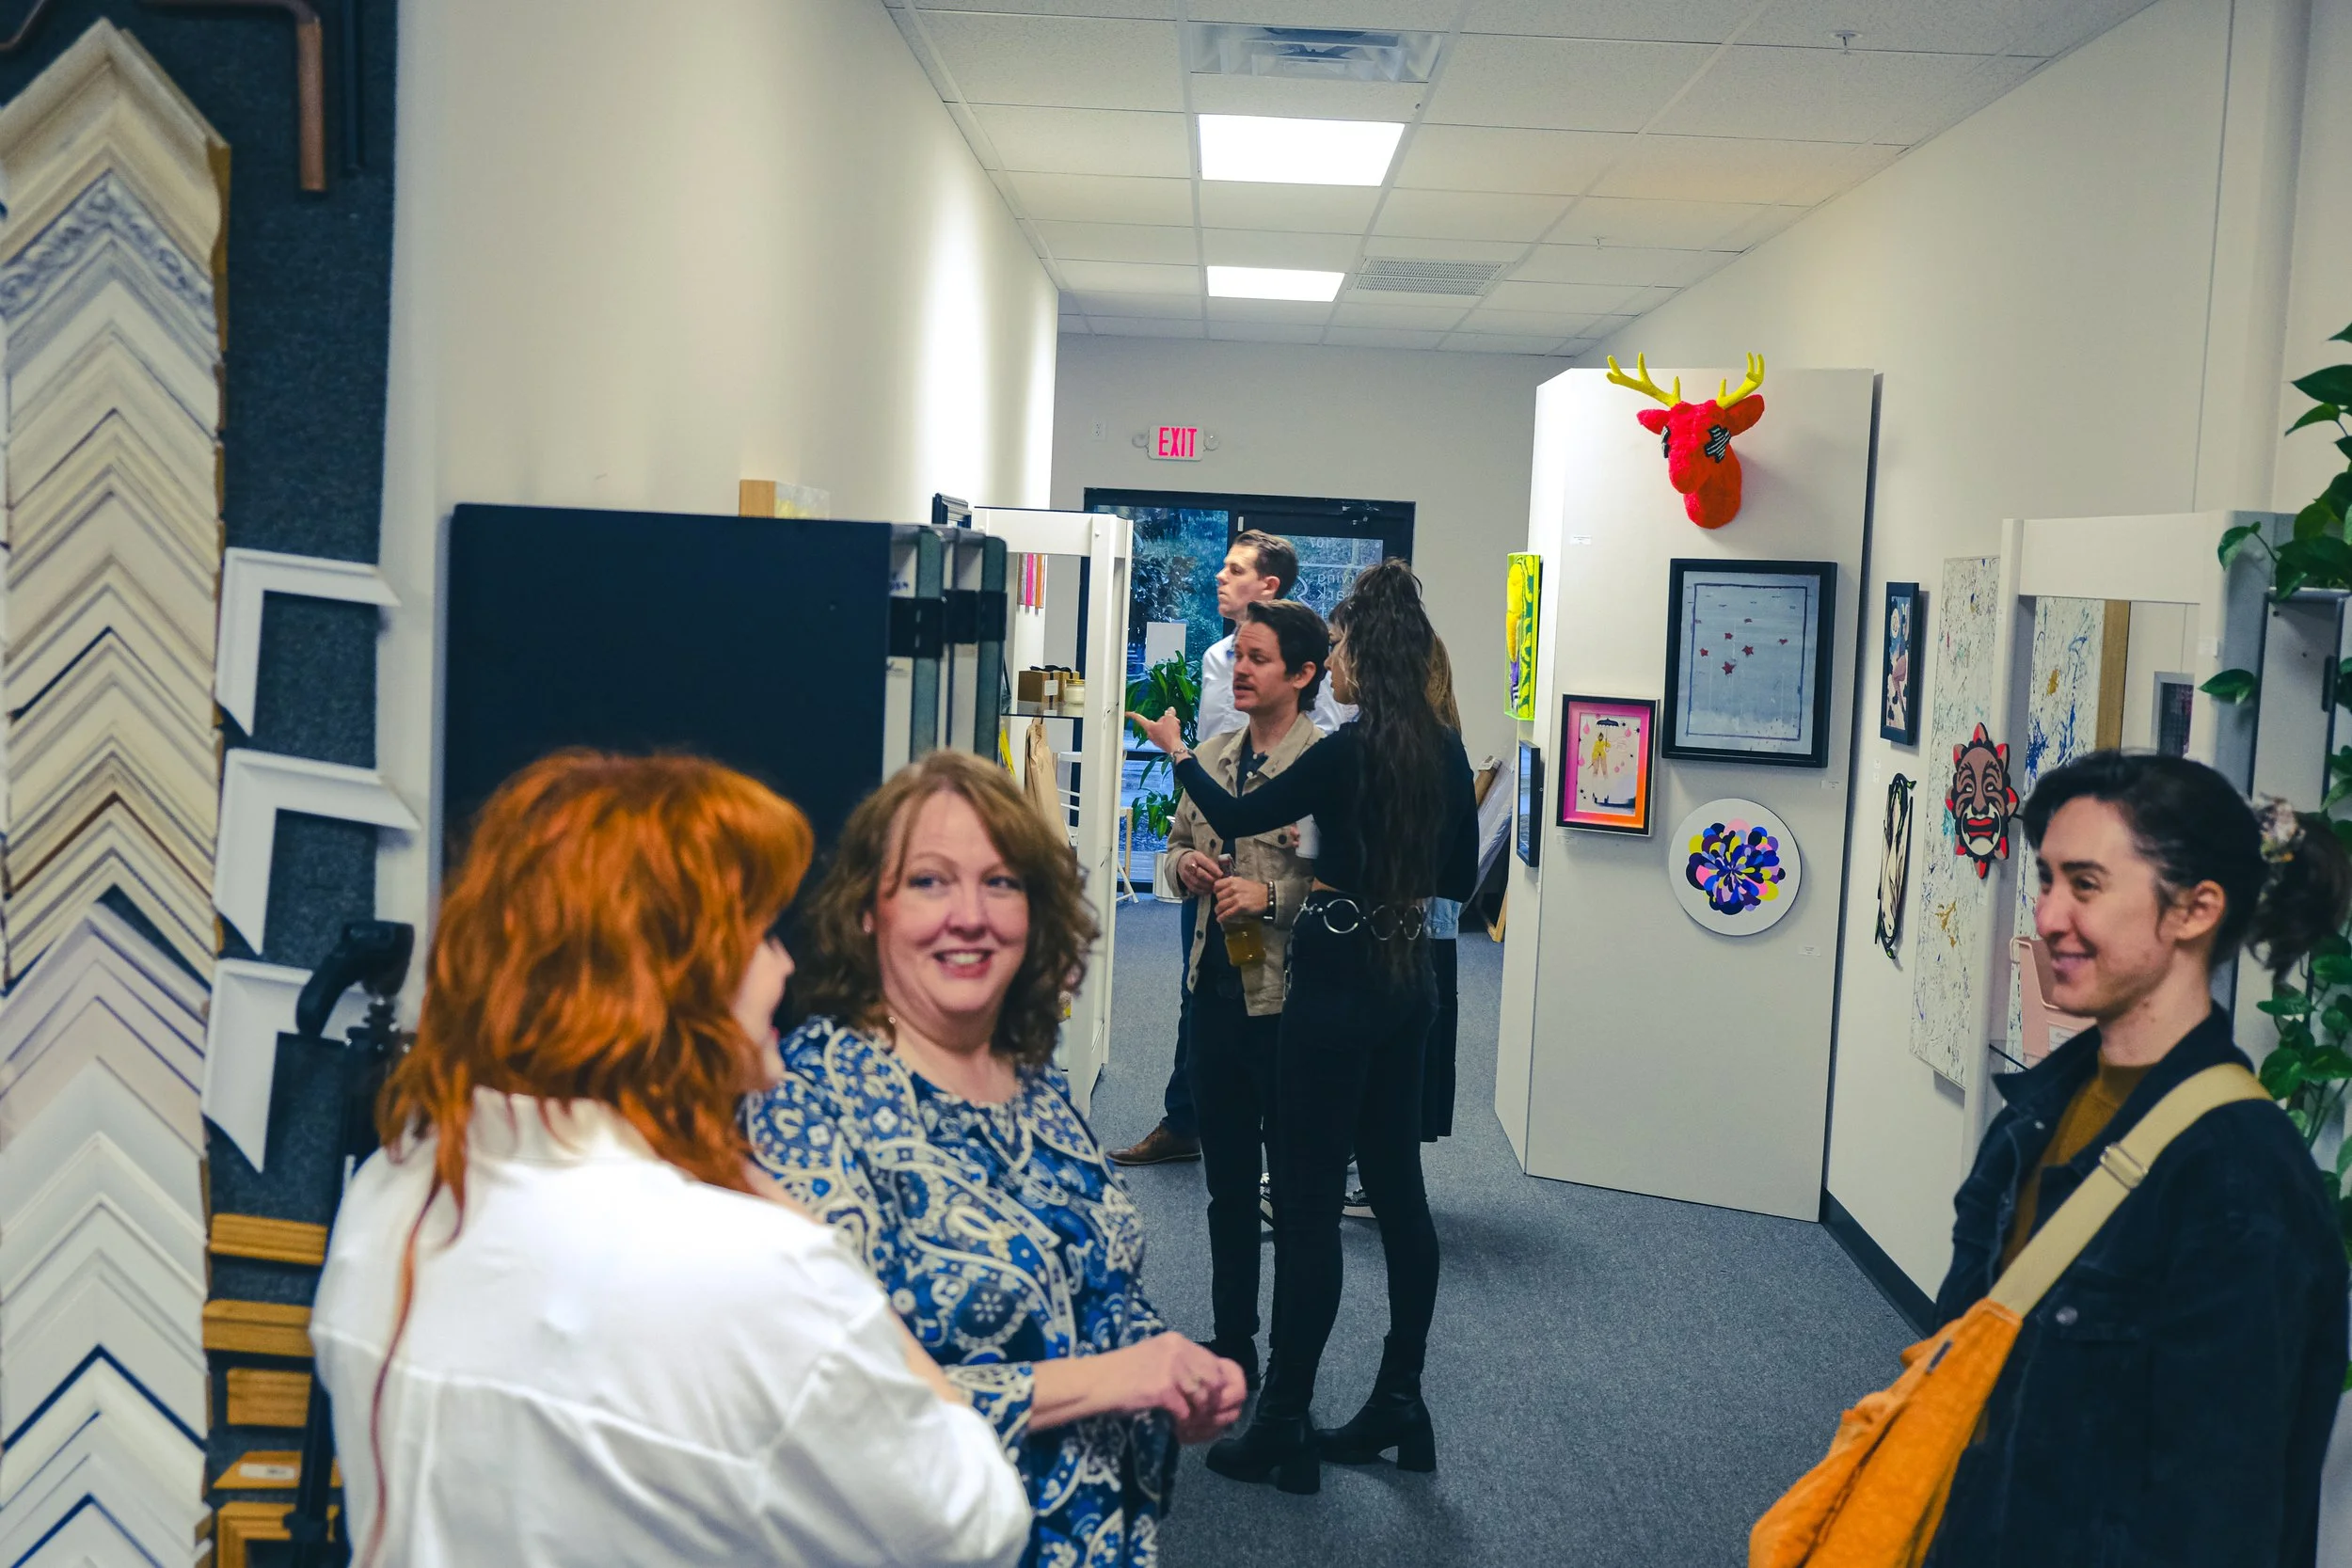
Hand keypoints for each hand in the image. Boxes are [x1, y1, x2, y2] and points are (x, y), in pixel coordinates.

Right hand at [1107, 1332, 1246, 1442]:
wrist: (1092, 1383)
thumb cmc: (1119, 1376)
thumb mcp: (1155, 1360)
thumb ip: (1182, 1368)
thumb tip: (1213, 1388)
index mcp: (1176, 1341)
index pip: (1217, 1362)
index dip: (1226, 1386)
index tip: (1226, 1402)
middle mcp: (1176, 1349)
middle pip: (1215, 1380)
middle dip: (1215, 1404)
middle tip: (1207, 1420)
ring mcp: (1169, 1367)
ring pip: (1204, 1397)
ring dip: (1198, 1416)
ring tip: (1188, 1425)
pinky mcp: (1161, 1387)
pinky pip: (1185, 1411)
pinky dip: (1183, 1424)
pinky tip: (1175, 1427)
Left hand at [1126, 708, 1184, 755]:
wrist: (1175, 748)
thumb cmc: (1170, 735)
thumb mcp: (1171, 719)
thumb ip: (1169, 713)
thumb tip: (1170, 710)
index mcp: (1149, 726)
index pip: (1138, 718)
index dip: (1132, 715)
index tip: (1126, 713)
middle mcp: (1149, 733)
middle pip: (1154, 722)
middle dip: (1163, 720)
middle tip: (1171, 719)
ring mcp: (1154, 739)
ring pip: (1159, 728)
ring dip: (1167, 725)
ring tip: (1174, 726)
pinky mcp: (1160, 743)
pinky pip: (1162, 734)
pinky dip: (1168, 731)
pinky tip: (1174, 732)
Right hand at [1176, 850, 1221, 895]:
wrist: (1182, 861)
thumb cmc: (1197, 860)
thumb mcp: (1204, 857)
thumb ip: (1212, 864)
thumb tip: (1223, 873)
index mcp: (1196, 856)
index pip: (1205, 863)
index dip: (1214, 869)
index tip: (1221, 874)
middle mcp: (1189, 865)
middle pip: (1200, 874)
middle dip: (1211, 879)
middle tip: (1218, 882)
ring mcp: (1186, 875)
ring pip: (1197, 883)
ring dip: (1207, 886)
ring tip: (1214, 887)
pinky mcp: (1185, 882)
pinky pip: (1194, 889)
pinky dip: (1203, 891)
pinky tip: (1208, 890)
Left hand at [1210, 876, 1268, 921]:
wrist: (1267, 897)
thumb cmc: (1255, 890)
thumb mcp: (1242, 882)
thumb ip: (1231, 884)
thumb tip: (1219, 890)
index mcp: (1233, 880)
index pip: (1217, 885)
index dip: (1216, 891)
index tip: (1218, 895)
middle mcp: (1234, 888)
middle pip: (1218, 897)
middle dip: (1219, 902)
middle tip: (1222, 906)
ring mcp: (1237, 898)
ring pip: (1220, 906)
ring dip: (1218, 911)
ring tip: (1219, 914)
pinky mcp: (1240, 907)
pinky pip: (1227, 913)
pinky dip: (1222, 917)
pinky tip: (1220, 919)